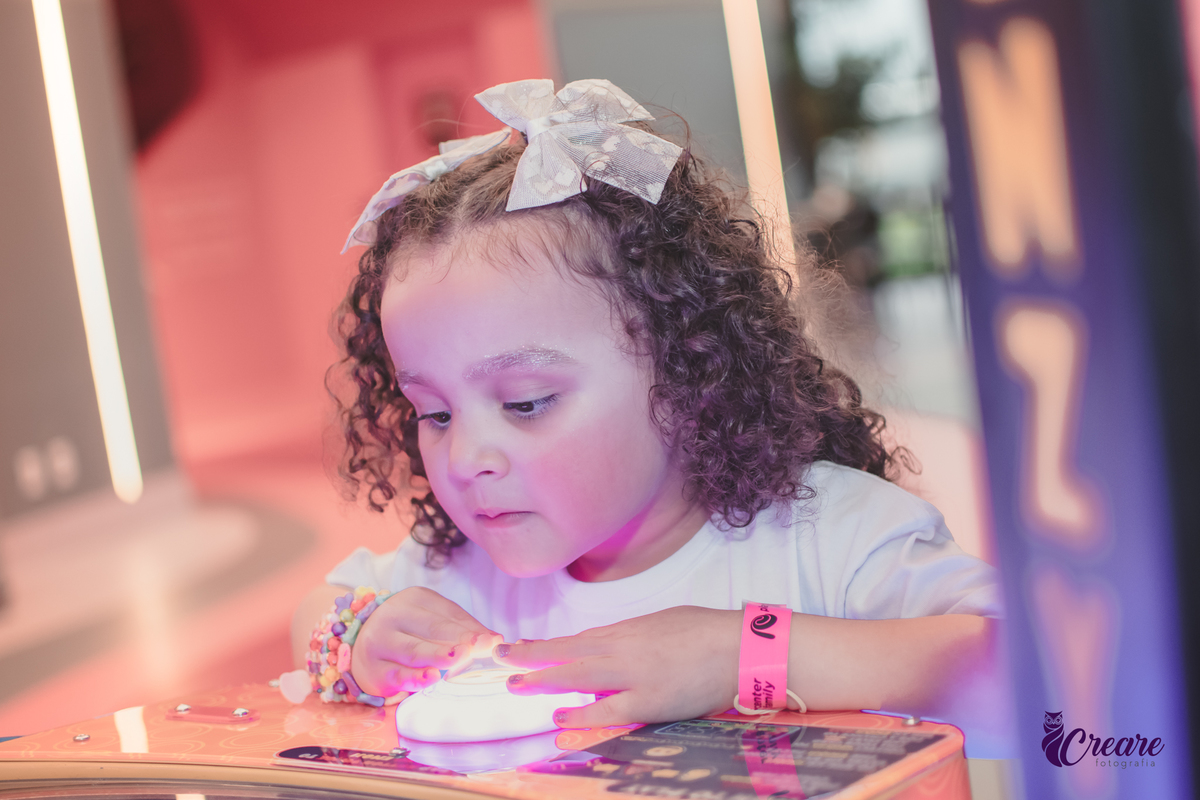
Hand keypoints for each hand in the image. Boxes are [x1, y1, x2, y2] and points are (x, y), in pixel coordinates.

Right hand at [351, 586, 501, 697]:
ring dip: (438, 655)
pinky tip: (431, 678)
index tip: (493, 640)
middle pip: (432, 628)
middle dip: (460, 638)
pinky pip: (398, 674)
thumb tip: (496, 640)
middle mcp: (394, 615)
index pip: (447, 613)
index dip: (471, 628)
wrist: (363, 649)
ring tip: (460, 657)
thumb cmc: (408, 634)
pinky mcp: (373, 669)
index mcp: (414, 599)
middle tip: (482, 647)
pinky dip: (415, 677)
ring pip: (414, 650)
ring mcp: (380, 642)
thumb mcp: (432, 622)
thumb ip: (462, 629)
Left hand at [494, 606, 740, 727]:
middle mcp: (625, 648)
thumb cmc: (706, 632)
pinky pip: (608, 709)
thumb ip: (631, 636)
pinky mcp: (650, 701)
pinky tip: (560, 715)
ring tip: (516, 684)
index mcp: (628, 630)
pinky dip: (582, 712)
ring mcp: (635, 675)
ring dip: (545, 679)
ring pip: (579, 674)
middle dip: (532, 657)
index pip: (576, 638)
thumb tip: (606, 646)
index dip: (544, 646)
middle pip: (568, 652)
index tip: (516, 647)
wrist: (741, 647)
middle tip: (500, 659)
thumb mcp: (662, 624)